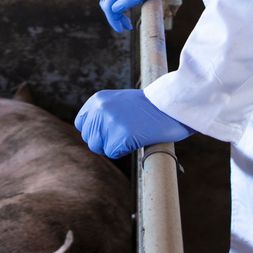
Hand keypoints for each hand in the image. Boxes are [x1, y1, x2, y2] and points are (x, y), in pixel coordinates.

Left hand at [75, 89, 190, 158]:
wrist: (171, 105)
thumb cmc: (150, 106)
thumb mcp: (120, 101)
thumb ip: (104, 113)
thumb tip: (92, 135)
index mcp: (98, 99)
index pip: (82, 124)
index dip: (95, 132)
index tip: (109, 133)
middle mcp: (100, 110)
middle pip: (90, 139)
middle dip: (105, 141)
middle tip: (125, 135)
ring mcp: (110, 123)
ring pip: (99, 147)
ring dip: (113, 147)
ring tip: (131, 136)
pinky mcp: (122, 136)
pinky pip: (113, 153)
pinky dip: (124, 150)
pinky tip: (137, 139)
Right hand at [98, 0, 176, 33]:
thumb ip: (128, 0)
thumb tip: (113, 9)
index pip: (108, 5)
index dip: (112, 19)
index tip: (120, 29)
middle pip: (107, 5)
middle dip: (114, 18)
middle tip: (124, 28)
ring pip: (111, 5)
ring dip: (117, 16)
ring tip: (128, 25)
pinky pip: (116, 2)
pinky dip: (120, 12)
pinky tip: (127, 19)